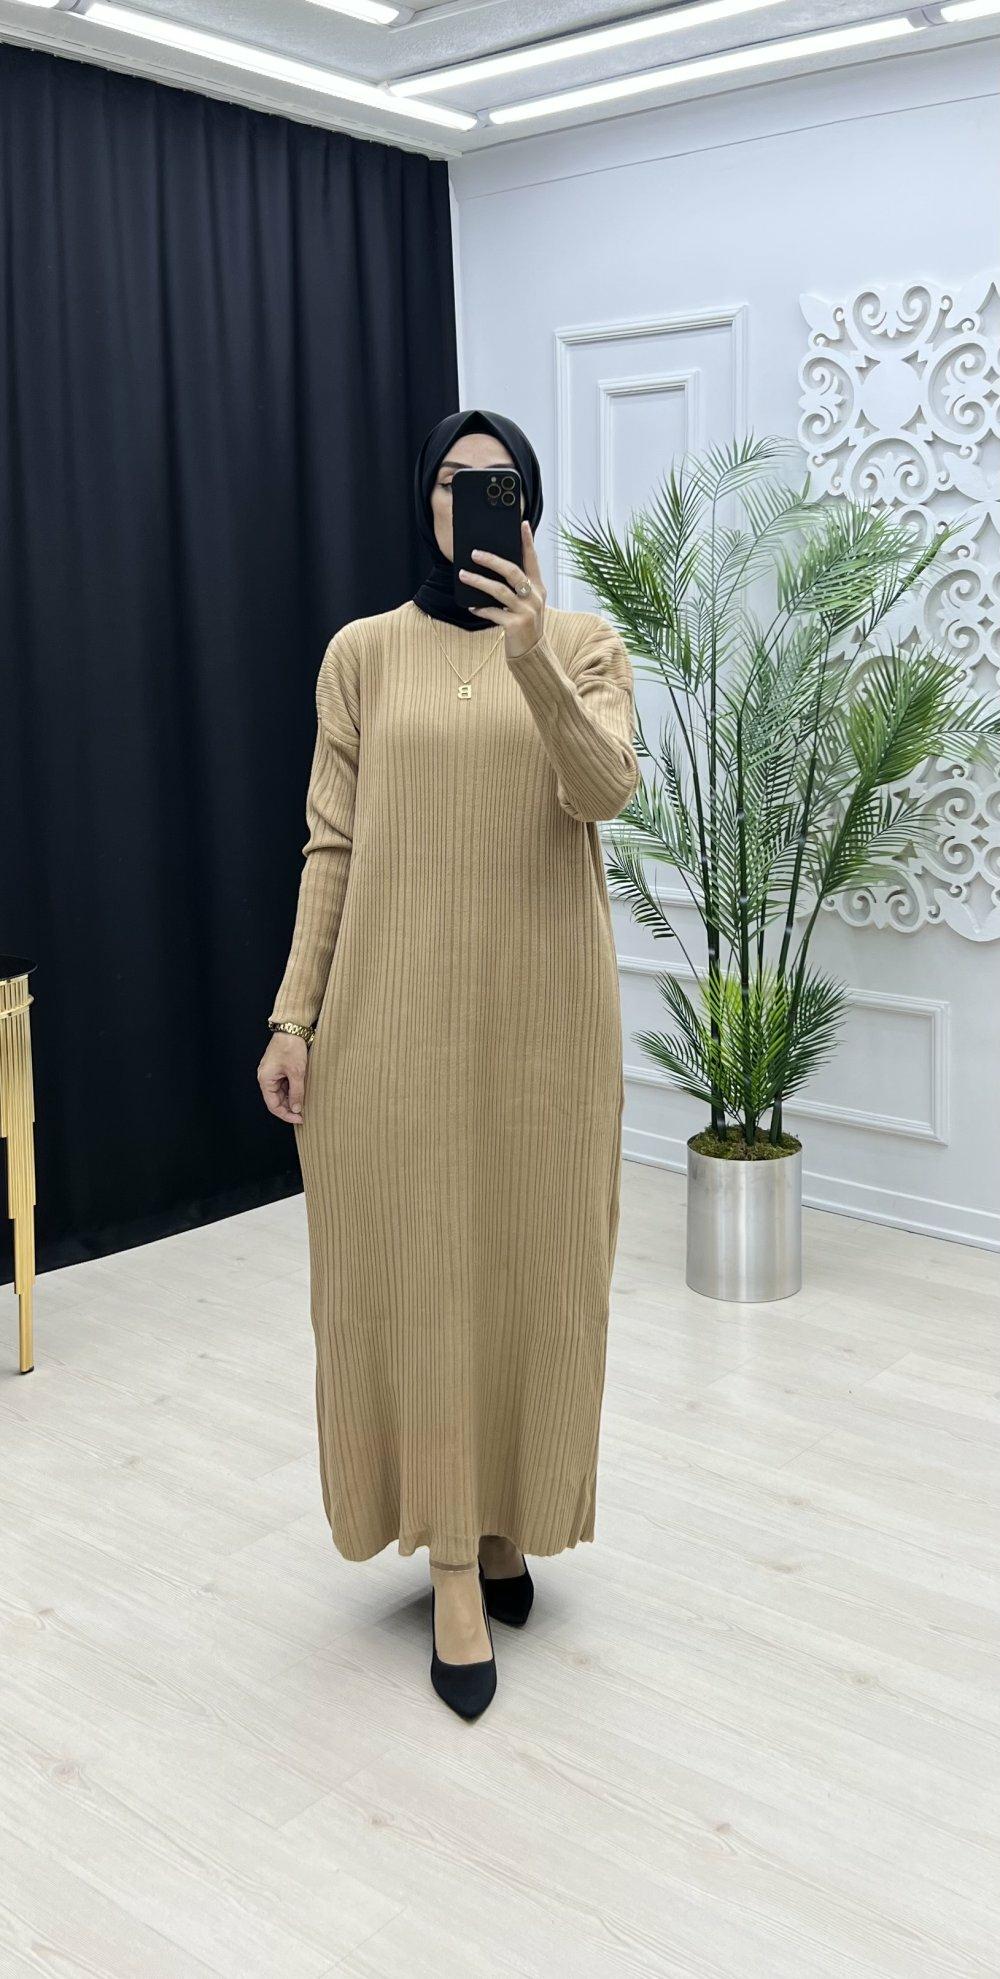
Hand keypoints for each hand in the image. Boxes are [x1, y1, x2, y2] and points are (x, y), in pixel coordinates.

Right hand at [258, 1031, 308, 1124]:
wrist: (292, 1027)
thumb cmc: (291, 1047)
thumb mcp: (297, 1072)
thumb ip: (297, 1093)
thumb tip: (297, 1109)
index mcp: (265, 1080)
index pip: (273, 1106)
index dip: (286, 1115)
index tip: (300, 1119)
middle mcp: (266, 1078)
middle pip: (276, 1100)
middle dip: (290, 1107)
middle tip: (304, 1113)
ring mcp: (272, 1073)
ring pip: (281, 1093)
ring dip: (292, 1098)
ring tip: (306, 1102)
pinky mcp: (278, 1069)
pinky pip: (284, 1084)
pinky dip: (293, 1089)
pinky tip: (303, 1091)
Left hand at [457, 519, 546, 659]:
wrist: (532, 656)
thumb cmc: (524, 626)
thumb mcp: (526, 605)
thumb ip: (517, 589)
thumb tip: (492, 569)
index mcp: (539, 589)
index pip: (533, 561)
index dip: (528, 542)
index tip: (522, 524)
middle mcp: (536, 598)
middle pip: (513, 572)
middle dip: (492, 560)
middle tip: (474, 553)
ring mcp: (527, 612)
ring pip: (499, 590)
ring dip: (479, 581)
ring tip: (463, 575)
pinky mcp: (516, 625)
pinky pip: (494, 612)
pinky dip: (481, 608)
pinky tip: (472, 606)